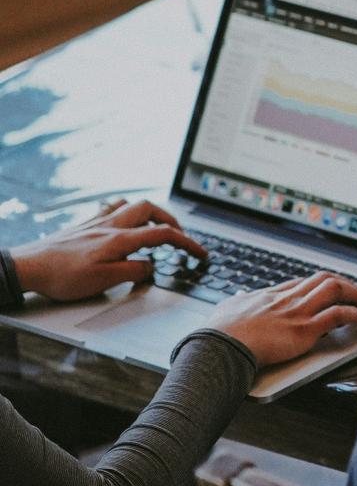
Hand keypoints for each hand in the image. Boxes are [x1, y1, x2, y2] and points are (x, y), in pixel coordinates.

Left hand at [11, 199, 208, 300]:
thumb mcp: (103, 281)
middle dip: (171, 220)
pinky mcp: (84, 225)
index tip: (200, 253)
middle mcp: (111, 225)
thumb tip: (151, 266)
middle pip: (151, 210)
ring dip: (150, 212)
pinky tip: (123, 220)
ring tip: (156, 225)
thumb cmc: (61, 276)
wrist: (28, 267)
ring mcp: (97, 222)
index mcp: (120, 239)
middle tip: (180, 236)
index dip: (187, 243)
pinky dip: (125, 210)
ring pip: (132, 204)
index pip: (163, 235)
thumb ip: (133, 271)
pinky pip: (111, 207)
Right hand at [210, 273, 356, 366]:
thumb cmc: (219, 333)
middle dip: (341, 282)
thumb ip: (238, 301)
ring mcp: (297, 312)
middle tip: (352, 291)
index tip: (327, 288)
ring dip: (353, 292)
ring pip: (334, 289)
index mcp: (270, 295)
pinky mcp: (305, 330)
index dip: (318, 284)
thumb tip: (239, 296)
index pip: (301, 282)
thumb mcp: (227, 309)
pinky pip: (338, 315)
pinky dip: (354, 314)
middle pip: (321, 279)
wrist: (220, 346)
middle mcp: (287, 299)